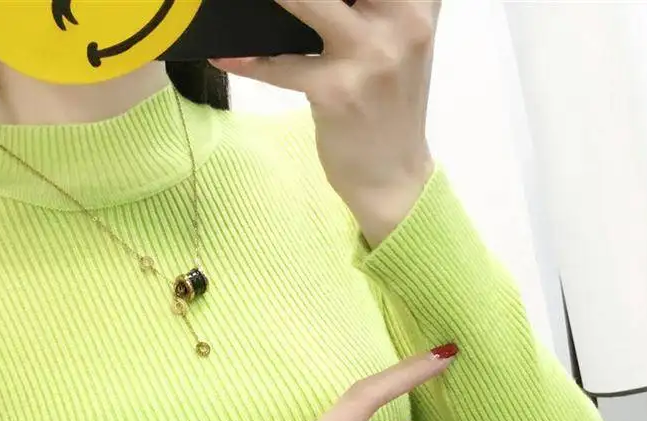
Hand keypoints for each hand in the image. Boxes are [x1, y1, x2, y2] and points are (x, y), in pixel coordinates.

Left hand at [211, 0, 440, 245]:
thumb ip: (378, 3)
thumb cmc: (388, 105)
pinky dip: (249, 63)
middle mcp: (402, 23)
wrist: (394, 176)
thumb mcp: (400, 41)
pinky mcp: (338, 93)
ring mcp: (371, 58)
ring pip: (312, 3)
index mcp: (420, 3)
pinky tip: (226, 56)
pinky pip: (283, 68)